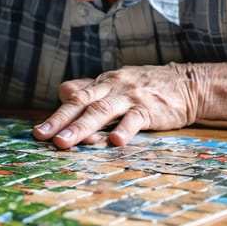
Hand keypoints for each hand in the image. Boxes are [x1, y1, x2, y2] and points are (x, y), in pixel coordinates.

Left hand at [32, 62, 198, 148]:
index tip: (38, 132)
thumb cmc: (147, 86)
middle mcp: (113, 88)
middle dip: (60, 121)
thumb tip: (63, 91)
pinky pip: (135, 119)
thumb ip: (90, 89)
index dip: (56, 115)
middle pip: (82, 104)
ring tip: (65, 142)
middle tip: (42, 137)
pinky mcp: (150, 109)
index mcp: (103, 84)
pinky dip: (125, 130)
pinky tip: (115, 142)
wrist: (187, 83)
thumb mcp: (116, 84)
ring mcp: (131, 98)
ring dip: (82, 128)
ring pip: (102, 111)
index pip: (74, 98)